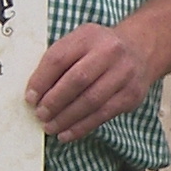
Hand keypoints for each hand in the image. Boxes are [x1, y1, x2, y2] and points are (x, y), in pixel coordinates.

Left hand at [26, 23, 156, 142]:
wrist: (141, 48)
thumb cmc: (100, 48)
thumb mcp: (80, 42)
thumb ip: (60, 60)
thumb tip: (35, 92)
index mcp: (88, 36)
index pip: (59, 58)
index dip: (41, 80)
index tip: (30, 98)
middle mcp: (109, 52)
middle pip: (77, 80)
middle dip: (54, 102)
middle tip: (40, 115)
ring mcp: (123, 74)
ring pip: (91, 101)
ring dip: (67, 118)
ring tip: (51, 127)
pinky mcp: (131, 94)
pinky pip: (103, 114)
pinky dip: (82, 127)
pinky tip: (67, 133)